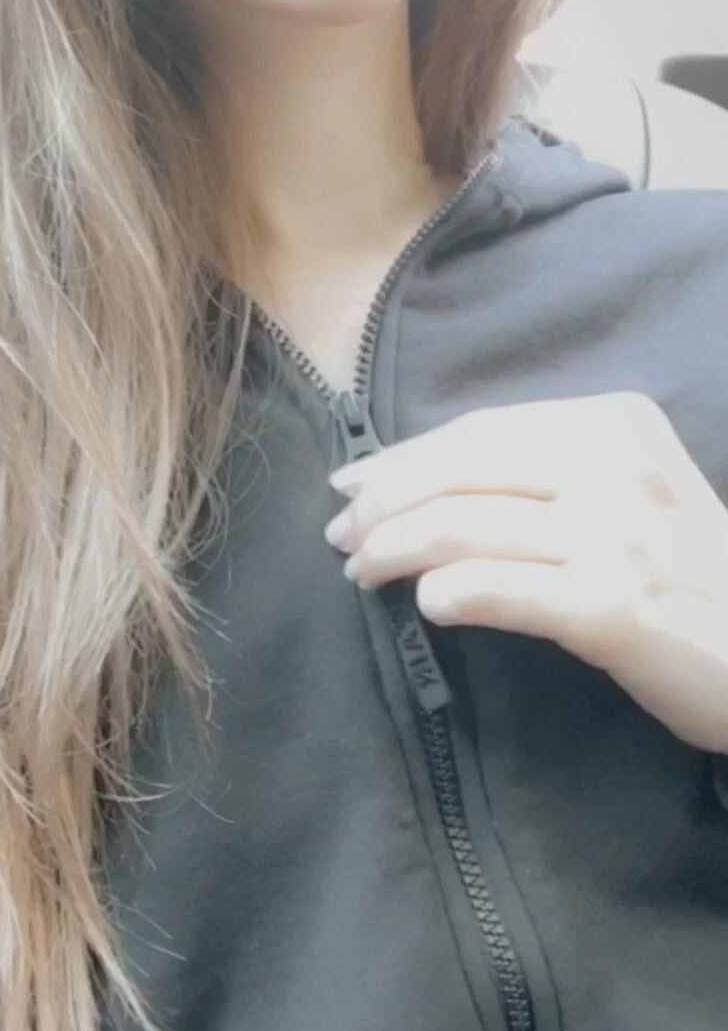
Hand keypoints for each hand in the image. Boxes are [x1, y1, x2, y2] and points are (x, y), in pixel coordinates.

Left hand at [324, 392, 727, 754]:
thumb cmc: (690, 578)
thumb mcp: (632, 495)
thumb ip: (550, 476)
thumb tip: (429, 481)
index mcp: (614, 424)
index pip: (479, 432)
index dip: (402, 459)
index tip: (352, 485)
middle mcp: (612, 465)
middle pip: (458, 470)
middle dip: (381, 504)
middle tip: (340, 539)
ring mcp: (613, 534)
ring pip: (461, 525)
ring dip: (392, 550)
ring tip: (362, 575)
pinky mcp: (608, 605)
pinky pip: (494, 588)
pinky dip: (445, 593)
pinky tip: (426, 607)